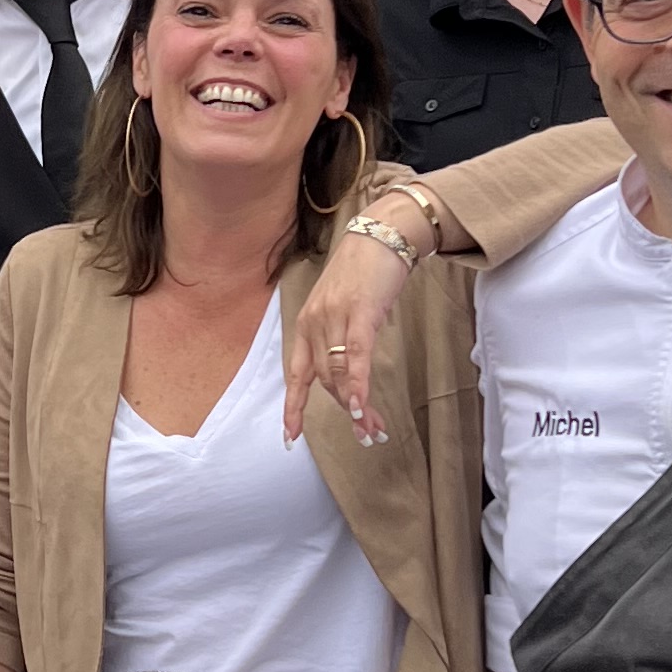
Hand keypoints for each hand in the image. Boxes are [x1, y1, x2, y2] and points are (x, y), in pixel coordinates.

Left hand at [281, 222, 415, 447]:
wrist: (381, 235)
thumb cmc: (365, 272)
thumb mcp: (344, 307)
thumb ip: (342, 338)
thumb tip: (352, 373)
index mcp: (307, 323)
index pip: (297, 374)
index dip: (294, 406)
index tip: (290, 436)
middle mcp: (315, 322)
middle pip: (325, 379)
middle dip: (345, 410)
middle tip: (366, 434)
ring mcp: (335, 317)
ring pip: (340, 373)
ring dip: (356, 406)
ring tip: (372, 429)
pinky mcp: (360, 312)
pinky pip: (355, 357)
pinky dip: (358, 385)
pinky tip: (361, 408)